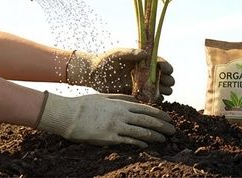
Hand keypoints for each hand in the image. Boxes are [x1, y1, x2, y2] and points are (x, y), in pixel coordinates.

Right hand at [36, 92, 175, 146]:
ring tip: (164, 139)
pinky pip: (129, 140)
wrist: (68, 114)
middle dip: (163, 126)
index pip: (146, 109)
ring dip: (155, 136)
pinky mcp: (109, 137)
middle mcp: (122, 115)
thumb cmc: (84, 105)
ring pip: (141, 131)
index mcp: (122, 104)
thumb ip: (121, 98)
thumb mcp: (105, 97)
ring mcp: (116, 126)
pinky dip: (140, 143)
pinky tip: (147, 145)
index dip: (160, 114)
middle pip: (148, 120)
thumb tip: (134, 100)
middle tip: (173, 130)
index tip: (168, 118)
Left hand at [66, 48, 174, 97]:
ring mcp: (140, 84)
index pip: (159, 63)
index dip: (166, 66)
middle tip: (168, 84)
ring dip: (163, 91)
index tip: (168, 70)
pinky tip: (155, 101)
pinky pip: (147, 98)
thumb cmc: (106, 60)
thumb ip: (131, 53)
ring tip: (164, 93)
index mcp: (143, 61)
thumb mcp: (118, 53)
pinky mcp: (134, 94)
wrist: (93, 74)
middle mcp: (144, 73)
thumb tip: (146, 54)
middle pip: (162, 77)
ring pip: (157, 89)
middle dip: (168, 80)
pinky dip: (153, 100)